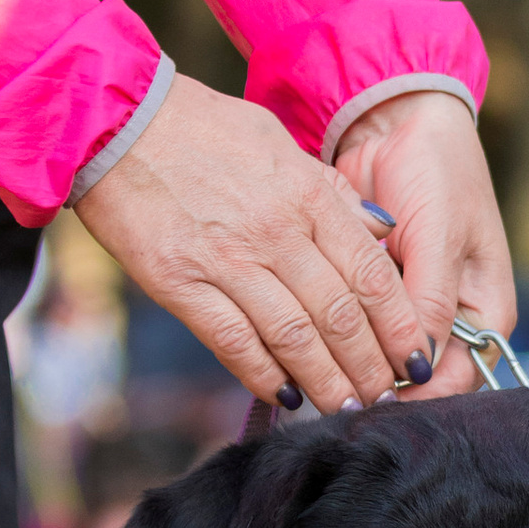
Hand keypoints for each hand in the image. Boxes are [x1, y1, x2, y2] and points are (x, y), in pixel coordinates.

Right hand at [75, 75, 432, 413]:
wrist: (115, 120)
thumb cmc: (199, 128)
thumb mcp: (278, 142)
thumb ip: (329, 191)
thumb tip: (378, 230)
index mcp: (306, 196)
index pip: (371, 274)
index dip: (399, 325)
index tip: (414, 357)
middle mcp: (276, 232)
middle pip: (340, 316)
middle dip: (370, 366)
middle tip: (385, 396)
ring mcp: (227, 261)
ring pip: (294, 338)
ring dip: (326, 382)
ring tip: (344, 407)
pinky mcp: (180, 282)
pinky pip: (233, 341)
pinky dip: (262, 375)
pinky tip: (283, 395)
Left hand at [333, 89, 516, 402]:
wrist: (400, 119)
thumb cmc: (439, 170)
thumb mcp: (440, 236)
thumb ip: (431, 301)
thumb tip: (417, 365)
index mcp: (485, 313)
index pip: (454, 381)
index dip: (415, 397)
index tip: (372, 396)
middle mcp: (449, 318)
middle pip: (414, 376)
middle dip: (377, 382)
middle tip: (334, 385)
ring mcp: (410, 304)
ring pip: (379, 355)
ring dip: (351, 358)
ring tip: (316, 359)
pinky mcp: (373, 289)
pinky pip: (354, 323)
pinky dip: (335, 326)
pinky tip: (309, 325)